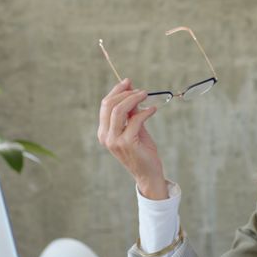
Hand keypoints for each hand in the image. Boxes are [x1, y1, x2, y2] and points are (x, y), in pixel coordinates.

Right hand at [96, 78, 167, 198]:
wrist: (148, 174)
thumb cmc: (142, 151)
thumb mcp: (135, 128)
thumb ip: (131, 113)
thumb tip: (131, 91)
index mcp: (104, 132)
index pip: (105, 105)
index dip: (116, 91)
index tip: (128, 82)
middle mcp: (105, 136)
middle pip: (109, 105)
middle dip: (125, 93)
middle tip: (140, 90)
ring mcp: (114, 140)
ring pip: (119, 110)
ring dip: (134, 99)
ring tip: (146, 95)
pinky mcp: (127, 143)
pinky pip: (135, 120)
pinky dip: (145, 112)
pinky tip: (153, 110)